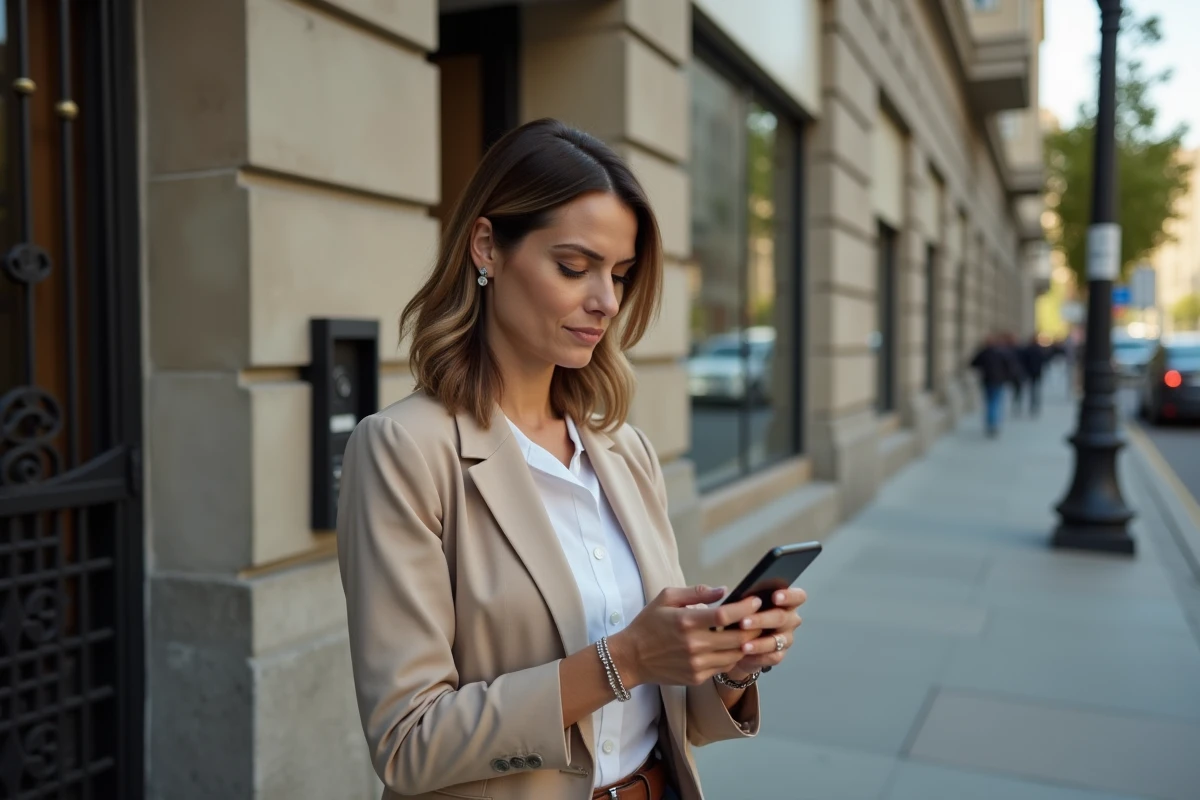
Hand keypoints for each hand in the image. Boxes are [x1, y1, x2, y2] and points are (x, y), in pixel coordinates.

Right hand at [607, 585, 762, 686]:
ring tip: (754, 631)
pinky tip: (736, 646)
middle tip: (764, 617)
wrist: (631, 658)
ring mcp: (697, 664)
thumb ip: (696, 593)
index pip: (726, 614)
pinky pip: (724, 667)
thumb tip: (723, 590)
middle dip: (756, 626)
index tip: (756, 600)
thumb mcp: (666, 598)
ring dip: (748, 643)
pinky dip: (734, 656)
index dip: (746, 607)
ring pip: (735, 654)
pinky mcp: (697, 677)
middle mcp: (694, 645)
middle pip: (738, 637)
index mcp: (686, 621)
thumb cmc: (648, 624)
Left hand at [724, 587, 806, 678]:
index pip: (798, 597)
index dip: (788, 596)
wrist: (740, 643)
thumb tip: (729, 592)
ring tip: (743, 645)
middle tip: (743, 622)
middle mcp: (790, 619)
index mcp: (786, 602)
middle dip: (761, 620)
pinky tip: (745, 654)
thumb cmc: (744, 615)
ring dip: (759, 643)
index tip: (775, 597)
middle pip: (782, 618)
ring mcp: (786, 638)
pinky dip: (758, 655)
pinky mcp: (779, 654)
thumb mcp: (744, 605)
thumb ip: (745, 599)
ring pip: (777, 640)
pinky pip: (772, 656)